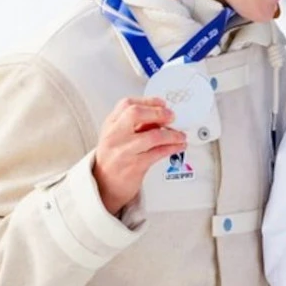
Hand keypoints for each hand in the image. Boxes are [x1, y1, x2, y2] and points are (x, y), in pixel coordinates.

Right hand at [93, 97, 187, 215]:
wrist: (104, 185)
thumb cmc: (115, 158)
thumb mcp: (118, 136)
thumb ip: (136, 124)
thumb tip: (162, 115)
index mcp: (111, 124)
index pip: (127, 104)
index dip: (148, 101)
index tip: (163, 104)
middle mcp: (114, 135)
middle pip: (135, 114)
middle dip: (158, 113)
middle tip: (172, 116)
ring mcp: (123, 151)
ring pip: (152, 136)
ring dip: (172, 135)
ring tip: (181, 136)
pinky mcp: (134, 166)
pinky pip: (158, 153)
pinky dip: (173, 148)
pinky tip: (179, 146)